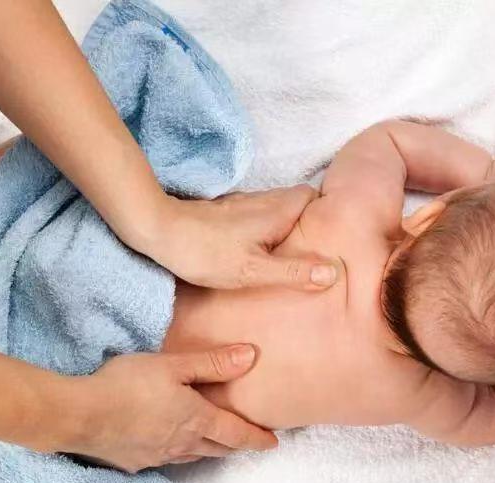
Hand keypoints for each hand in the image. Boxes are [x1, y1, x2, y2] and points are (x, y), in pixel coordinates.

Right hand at [55, 344, 276, 472]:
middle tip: (247, 443)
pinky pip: (165, 459)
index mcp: (196, 419)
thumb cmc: (128, 384)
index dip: (256, 437)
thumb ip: (212, 363)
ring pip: (192, 455)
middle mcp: (182, 443)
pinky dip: (176, 452)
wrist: (80, 415)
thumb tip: (251, 357)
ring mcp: (157, 456)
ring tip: (213, 444)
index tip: (273, 443)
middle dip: (234, 446)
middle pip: (217, 448)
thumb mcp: (173, 365)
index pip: (236, 433)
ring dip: (207, 450)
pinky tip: (168, 447)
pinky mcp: (134, 462)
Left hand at [146, 185, 338, 289]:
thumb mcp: (253, 271)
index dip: (327, 211)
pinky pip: (259, 214)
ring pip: (278, 208)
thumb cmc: (205, 253)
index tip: (335, 235)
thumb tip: (333, 273)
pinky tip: (260, 248)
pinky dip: (267, 227)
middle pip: (298, 202)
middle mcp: (264, 200)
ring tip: (291, 253)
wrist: (159, 231)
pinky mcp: (228, 211)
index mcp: (277, 211)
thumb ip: (293, 272)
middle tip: (314, 250)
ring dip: (287, 225)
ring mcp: (245, 203)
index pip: (314, 196)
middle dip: (309, 221)